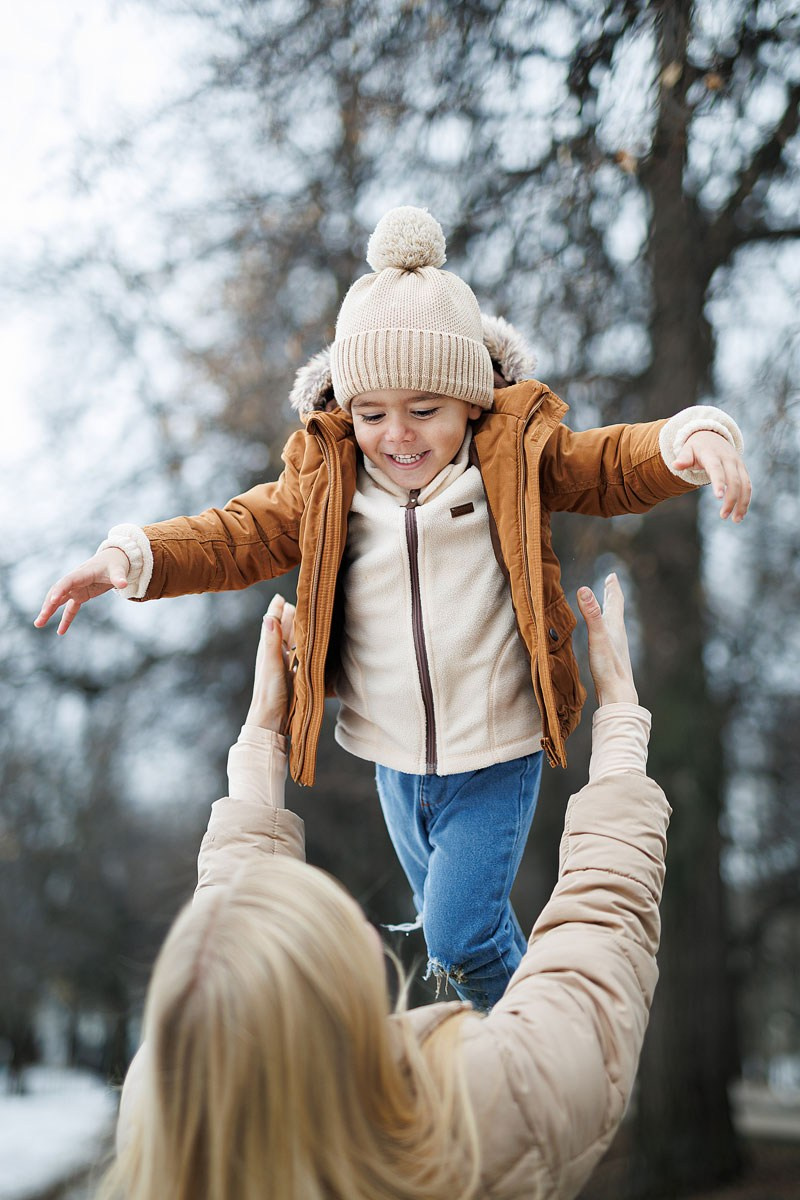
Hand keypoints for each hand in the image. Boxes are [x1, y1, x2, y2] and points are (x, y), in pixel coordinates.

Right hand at [34, 548, 130, 634]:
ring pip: (59, 600)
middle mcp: (75, 581)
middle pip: (58, 592)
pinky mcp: (81, 595)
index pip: (68, 581)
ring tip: (38, 624)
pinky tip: (60, 632)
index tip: (53, 601)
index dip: (60, 590)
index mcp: (82, 573)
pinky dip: (65, 619)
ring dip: (49, 611)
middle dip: (48, 605)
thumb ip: (119, 577)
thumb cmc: (115, 563)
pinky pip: (70, 608)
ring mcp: (77, 588)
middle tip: (40, 619)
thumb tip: (123, 584)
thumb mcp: (119, 569)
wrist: (114, 559)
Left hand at [245, 594, 295, 732]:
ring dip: (295, 629)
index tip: (281, 595)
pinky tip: (307, 645)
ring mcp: (283, 665)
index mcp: (268, 650)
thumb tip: (268, 617)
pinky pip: (297, 655)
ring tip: (302, 617)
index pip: (272, 623)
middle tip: (296, 601)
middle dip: (288, 616)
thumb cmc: (269, 693)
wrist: (270, 720)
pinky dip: (302, 645)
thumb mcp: (272, 665)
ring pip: (290, 641)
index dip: (276, 609)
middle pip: (282, 630)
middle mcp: (275, 655)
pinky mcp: (291, 675)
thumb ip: (272, 642)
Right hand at [576, 573, 637, 705]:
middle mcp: (617, 635)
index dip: (612, 588)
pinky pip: (609, 636)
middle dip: (611, 595)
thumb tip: (584, 589)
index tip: (612, 575)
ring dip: (609, 611)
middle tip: (611, 582)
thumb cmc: (608, 667)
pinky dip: (605, 628)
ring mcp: (615, 647)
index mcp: (614, 626)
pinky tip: (603, 637)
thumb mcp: (597, 637)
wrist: (618, 695)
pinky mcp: (611, 658)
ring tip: (607, 606)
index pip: (614, 601)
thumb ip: (591, 614)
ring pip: (612, 623)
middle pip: (615, 610)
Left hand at [673, 431, 750, 521]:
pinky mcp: (743, 470)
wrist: (712, 435)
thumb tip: (675, 465)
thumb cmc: (696, 447)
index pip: (716, 469)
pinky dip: (746, 500)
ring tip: (736, 520)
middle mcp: (728, 459)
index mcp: (713, 455)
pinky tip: (740, 514)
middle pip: (734, 480)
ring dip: (742, 503)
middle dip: (731, 499)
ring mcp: (738, 464)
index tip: (719, 497)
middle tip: (723, 516)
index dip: (719, 482)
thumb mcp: (687, 450)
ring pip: (745, 484)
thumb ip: (683, 458)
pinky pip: (748, 486)